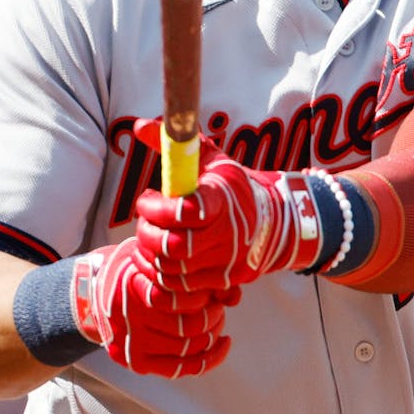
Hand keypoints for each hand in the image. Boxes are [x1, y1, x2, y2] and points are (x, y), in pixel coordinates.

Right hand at [71, 237, 235, 376]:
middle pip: (191, 326)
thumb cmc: (130, 271)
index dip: (208, 295)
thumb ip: (190, 271)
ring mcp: (133, 344)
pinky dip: (207, 360)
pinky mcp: (137, 362)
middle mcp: (133, 318)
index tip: (213, 288)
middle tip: (217, 305)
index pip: (187, 298)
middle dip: (214, 316)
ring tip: (216, 321)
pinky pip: (180, 368)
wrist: (92, 294)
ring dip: (212, 335)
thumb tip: (233, 293)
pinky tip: (220, 345)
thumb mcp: (154, 257)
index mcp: (136, 286)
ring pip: (188, 348)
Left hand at [132, 119, 326, 291]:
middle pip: (174, 246)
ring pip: (173, 270)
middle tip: (145, 220)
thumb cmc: (231, 187)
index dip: (160, 208)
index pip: (189, 210)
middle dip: (148, 234)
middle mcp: (229, 233)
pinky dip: (164, 274)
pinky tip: (162, 257)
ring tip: (153, 237)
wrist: (274, 222)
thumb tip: (139, 126)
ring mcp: (228, 262)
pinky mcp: (225, 282)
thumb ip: (175, 143)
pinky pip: (182, 287)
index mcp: (223, 198)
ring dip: (152, 255)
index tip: (149, 199)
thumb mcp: (210, 159)